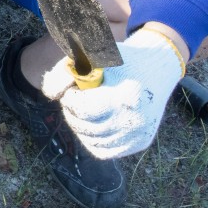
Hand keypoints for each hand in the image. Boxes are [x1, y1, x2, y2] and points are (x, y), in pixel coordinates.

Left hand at [40, 28, 184, 158]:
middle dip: (72, 113)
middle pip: (87, 127)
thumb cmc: (121, 60)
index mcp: (124, 96)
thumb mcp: (93, 55)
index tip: (71, 92)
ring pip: (93, 143)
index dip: (70, 101)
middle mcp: (134, 119)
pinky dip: (92, 141)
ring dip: (80, 127)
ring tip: (83, 111)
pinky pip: (106, 152)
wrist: (157, 69)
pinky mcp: (141, 143)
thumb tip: (50, 93)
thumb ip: (67, 70)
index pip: (84, 110)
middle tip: (73, 101)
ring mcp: (139, 134)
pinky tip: (92, 124)